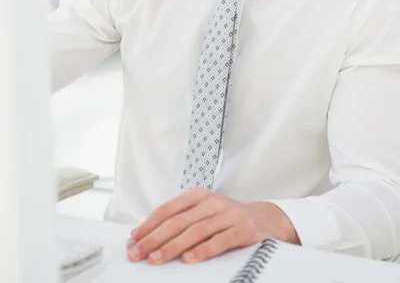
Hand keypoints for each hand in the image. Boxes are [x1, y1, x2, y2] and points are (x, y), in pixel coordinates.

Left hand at [126, 187, 299, 264]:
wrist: (266, 219)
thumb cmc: (227, 218)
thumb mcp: (204, 213)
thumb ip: (181, 221)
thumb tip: (146, 237)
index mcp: (198, 196)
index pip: (168, 209)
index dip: (149, 225)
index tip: (133, 241)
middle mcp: (212, 202)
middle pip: (178, 221)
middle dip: (154, 238)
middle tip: (138, 253)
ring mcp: (229, 214)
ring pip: (196, 230)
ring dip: (173, 246)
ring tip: (157, 258)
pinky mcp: (243, 229)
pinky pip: (220, 240)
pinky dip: (203, 250)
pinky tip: (190, 259)